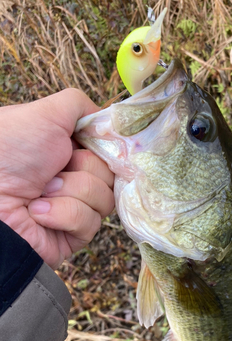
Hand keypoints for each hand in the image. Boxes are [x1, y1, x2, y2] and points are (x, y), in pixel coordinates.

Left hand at [0, 89, 114, 268]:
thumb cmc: (8, 153)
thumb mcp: (44, 114)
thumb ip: (79, 106)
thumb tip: (105, 119)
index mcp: (68, 150)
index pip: (109, 149)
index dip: (104, 147)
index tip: (87, 144)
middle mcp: (74, 177)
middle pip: (111, 174)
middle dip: (83, 169)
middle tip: (53, 170)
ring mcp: (75, 207)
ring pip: (105, 199)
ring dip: (71, 192)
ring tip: (41, 193)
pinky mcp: (73, 235)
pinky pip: (90, 223)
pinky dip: (63, 214)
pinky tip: (37, 212)